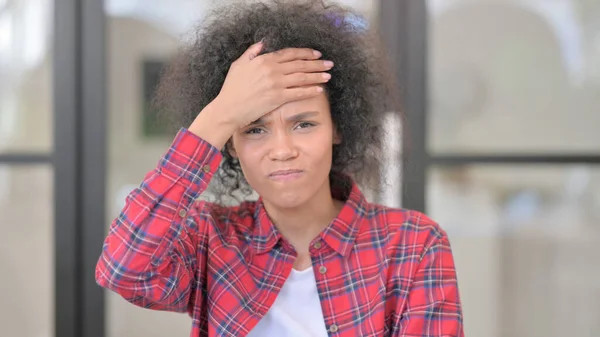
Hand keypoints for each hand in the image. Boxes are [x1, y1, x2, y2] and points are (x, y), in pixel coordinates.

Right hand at [213, 41, 333, 127]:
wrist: (228, 109)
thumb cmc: (231, 88)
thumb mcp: (239, 65)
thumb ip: (252, 52)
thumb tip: (262, 44)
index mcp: (263, 60)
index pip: (289, 54)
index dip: (305, 53)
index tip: (316, 54)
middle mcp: (272, 70)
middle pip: (300, 64)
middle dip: (317, 63)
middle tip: (329, 64)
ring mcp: (276, 84)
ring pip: (302, 77)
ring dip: (317, 76)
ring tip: (328, 75)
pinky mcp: (278, 98)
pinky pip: (299, 93)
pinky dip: (310, 90)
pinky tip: (319, 89)